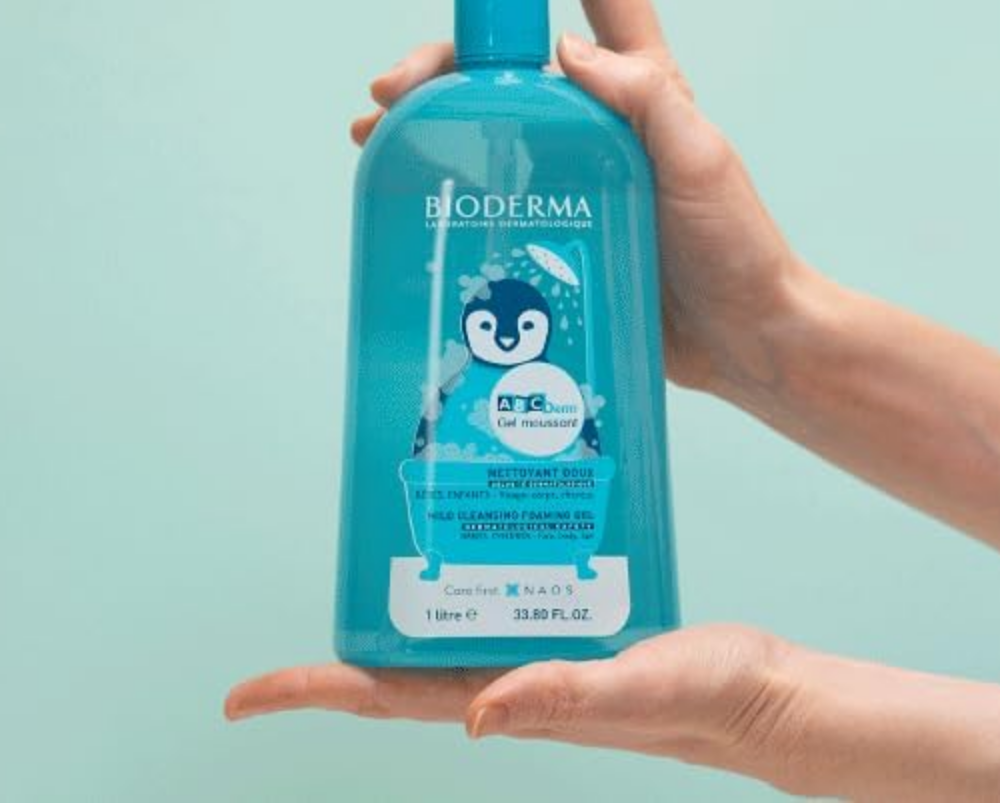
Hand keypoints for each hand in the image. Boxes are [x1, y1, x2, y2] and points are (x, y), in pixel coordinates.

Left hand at [225, 623, 999, 801]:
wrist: (762, 692)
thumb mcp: (638, 689)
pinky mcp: (567, 628)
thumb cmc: (707, 699)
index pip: (387, 698)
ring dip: (395, 614)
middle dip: (331, 665)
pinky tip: (471, 549)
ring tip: (364, 568)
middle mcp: (507, 679)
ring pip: (444, 634)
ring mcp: (534, 655)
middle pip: (396, 671)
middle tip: (279, 658)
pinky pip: (499, 604)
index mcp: (508, 697)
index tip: (244, 698)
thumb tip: (481, 718)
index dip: (312, 693)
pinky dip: (466, 583)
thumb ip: (563, 699)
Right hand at [352, 0, 799, 395]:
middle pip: (510, 55)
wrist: (736, 338)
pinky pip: (490, 177)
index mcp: (639, 85)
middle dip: (445, 53)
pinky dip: (445, 169)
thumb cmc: (731, 247)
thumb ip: (646, 100)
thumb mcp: (700, 162)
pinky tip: (410, 183)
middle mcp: (595, 115)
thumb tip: (565, 48)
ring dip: (428, 110)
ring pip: (486, 114)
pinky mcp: (552, 216)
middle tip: (390, 89)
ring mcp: (568, 166)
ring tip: (377, 131)